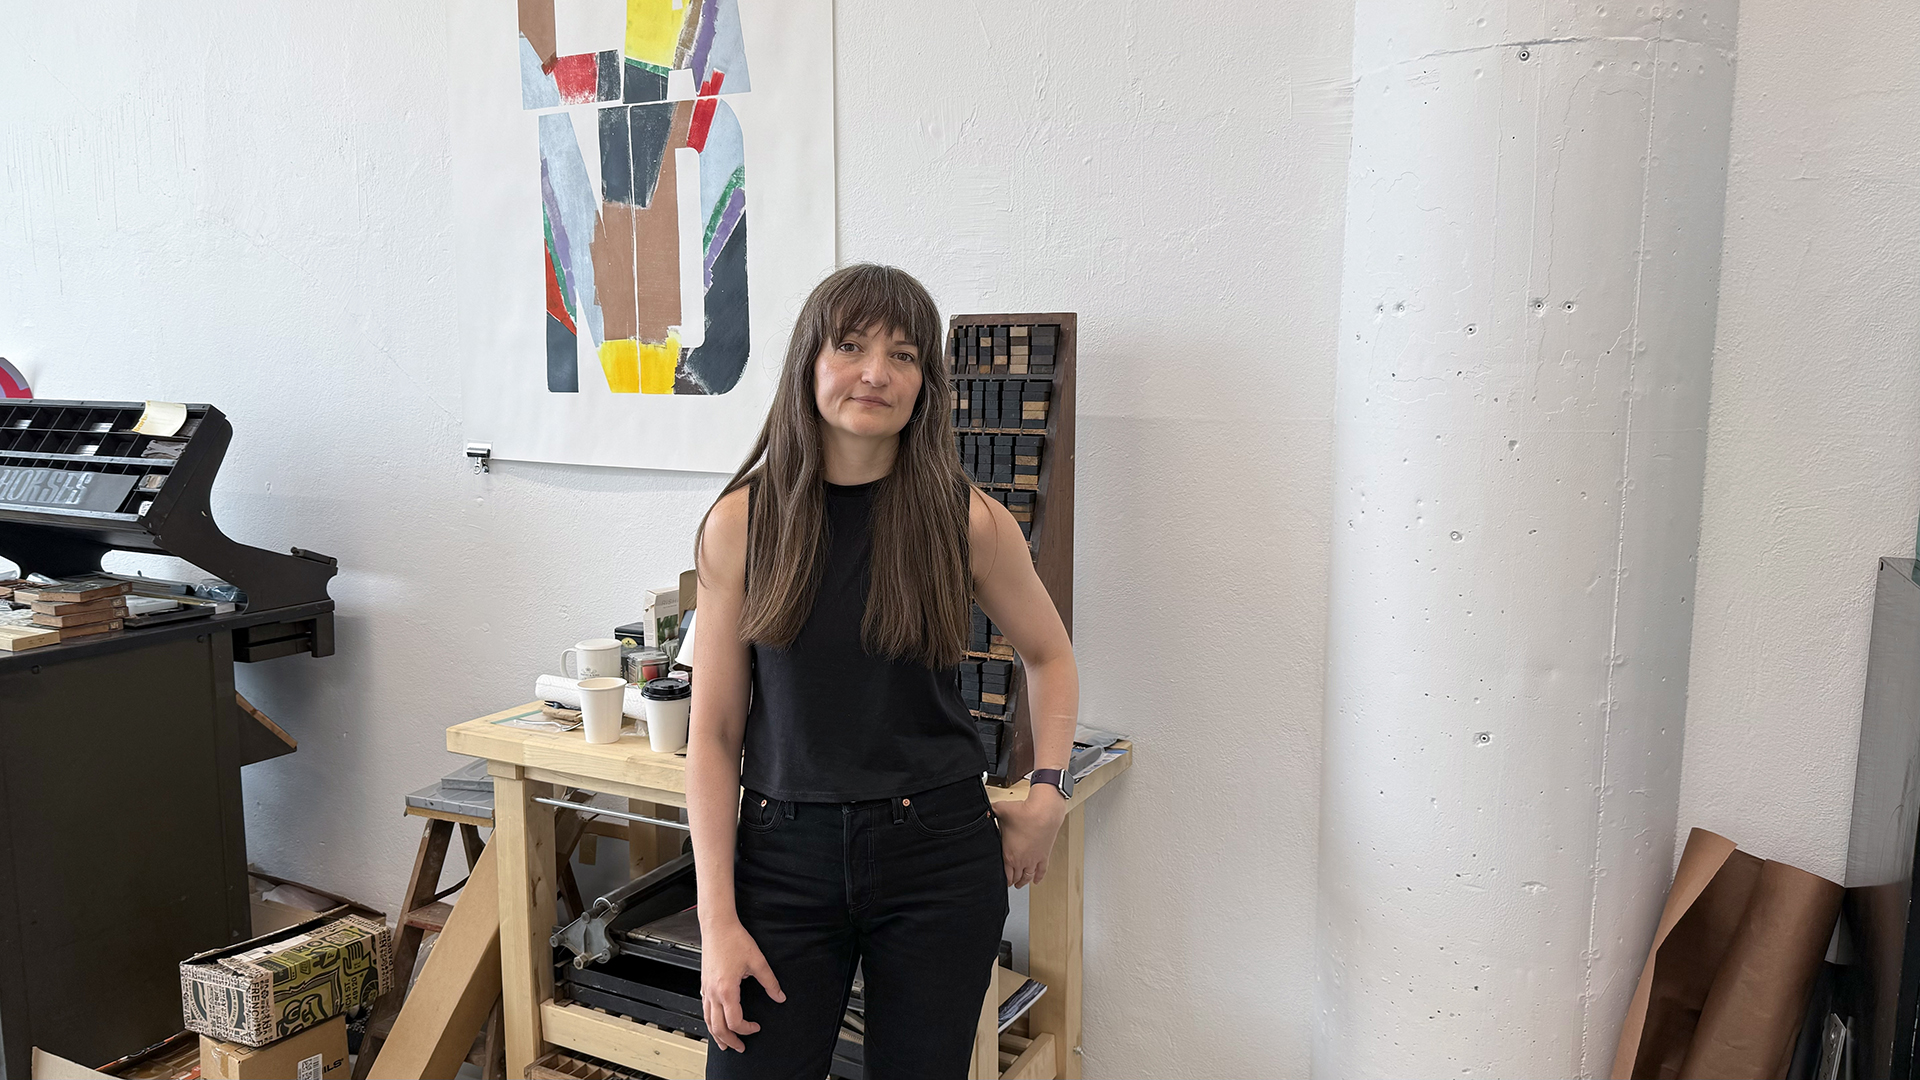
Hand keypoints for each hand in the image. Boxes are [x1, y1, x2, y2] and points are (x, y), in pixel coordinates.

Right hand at [699, 918, 784, 1051]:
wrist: (718, 926)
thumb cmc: (734, 940)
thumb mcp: (758, 961)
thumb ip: (770, 982)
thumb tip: (779, 996)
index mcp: (727, 990)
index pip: (735, 1022)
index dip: (747, 1029)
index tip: (756, 1027)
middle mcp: (713, 993)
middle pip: (718, 1027)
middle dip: (729, 1041)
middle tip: (739, 1047)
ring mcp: (706, 989)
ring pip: (708, 1020)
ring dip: (716, 1034)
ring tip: (724, 1043)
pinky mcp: (704, 984)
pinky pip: (704, 1009)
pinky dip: (710, 1020)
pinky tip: (715, 1021)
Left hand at [992, 787, 1067, 888]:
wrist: (1044, 813)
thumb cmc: (1023, 813)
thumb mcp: (1000, 811)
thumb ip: (990, 812)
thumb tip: (984, 810)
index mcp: (1008, 855)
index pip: (1003, 873)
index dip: (1001, 879)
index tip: (999, 880)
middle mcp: (1021, 860)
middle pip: (1015, 877)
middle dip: (1011, 881)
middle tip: (1008, 884)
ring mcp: (1033, 860)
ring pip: (1027, 876)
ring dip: (1023, 882)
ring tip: (1020, 885)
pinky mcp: (1044, 855)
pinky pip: (1041, 871)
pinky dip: (1038, 877)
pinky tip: (1036, 881)